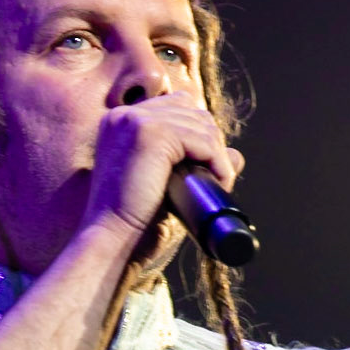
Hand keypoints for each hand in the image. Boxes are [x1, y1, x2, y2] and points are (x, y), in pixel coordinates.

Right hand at [80, 90, 243, 248]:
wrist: (112, 242)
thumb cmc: (134, 225)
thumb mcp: (167, 188)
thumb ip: (195, 166)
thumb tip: (237, 155)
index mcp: (120, 124)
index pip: (175, 107)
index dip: (198, 135)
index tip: (206, 169)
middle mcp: (123, 115)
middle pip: (191, 111)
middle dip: (211, 143)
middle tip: (216, 179)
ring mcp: (135, 121)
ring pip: (200, 124)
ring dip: (218, 155)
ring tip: (219, 184)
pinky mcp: (150, 133)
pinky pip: (202, 139)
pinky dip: (218, 162)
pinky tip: (219, 182)